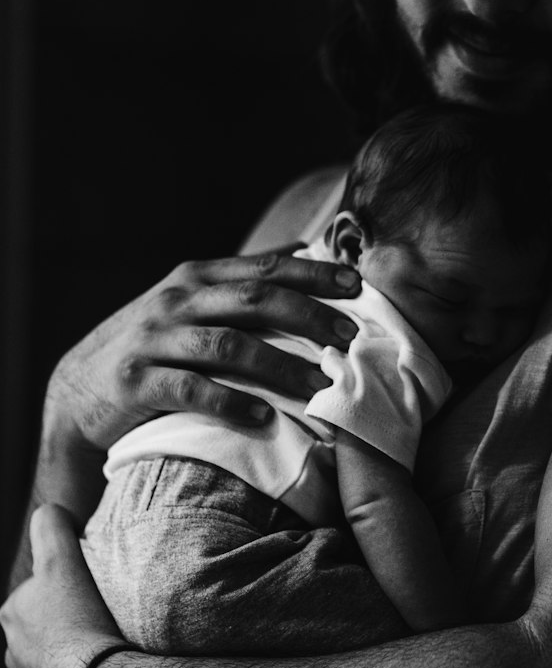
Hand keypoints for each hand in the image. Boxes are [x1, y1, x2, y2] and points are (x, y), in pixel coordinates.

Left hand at [1, 505, 123, 667]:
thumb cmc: (80, 622)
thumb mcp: (61, 561)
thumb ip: (51, 527)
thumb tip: (53, 511)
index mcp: (13, 615)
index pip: (42, 585)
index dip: (68, 578)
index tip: (92, 583)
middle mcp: (16, 653)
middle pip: (51, 620)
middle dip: (73, 615)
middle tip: (106, 610)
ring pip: (64, 653)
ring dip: (82, 646)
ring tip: (113, 640)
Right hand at [48, 249, 361, 453]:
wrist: (76, 392)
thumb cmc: (153, 347)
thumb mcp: (191, 303)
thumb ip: (240, 281)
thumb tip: (303, 249)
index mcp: (196, 277)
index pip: (266, 267)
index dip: (314, 273)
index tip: (358, 286)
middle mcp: (177, 300)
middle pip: (255, 300)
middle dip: (309, 316)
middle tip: (350, 338)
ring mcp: (154, 339)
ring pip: (229, 345)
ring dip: (281, 366)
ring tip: (320, 386)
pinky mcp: (136, 382)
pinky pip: (191, 390)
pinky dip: (231, 403)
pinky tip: (264, 418)